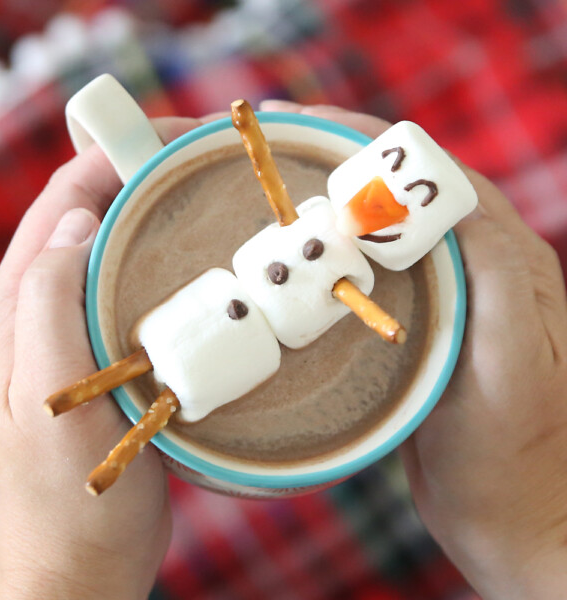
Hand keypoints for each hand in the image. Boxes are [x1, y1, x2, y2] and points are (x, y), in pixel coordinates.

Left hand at [0, 117, 202, 599]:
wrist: (87, 555)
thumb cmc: (69, 490)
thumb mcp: (48, 398)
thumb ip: (46, 307)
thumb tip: (72, 224)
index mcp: (20, 305)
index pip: (63, 203)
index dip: (111, 158)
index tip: (171, 140)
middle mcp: (45, 306)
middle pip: (90, 214)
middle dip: (139, 175)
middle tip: (202, 161)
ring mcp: (80, 328)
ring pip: (116, 247)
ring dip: (155, 213)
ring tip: (207, 197)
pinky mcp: (113, 350)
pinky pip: (136, 287)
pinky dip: (165, 259)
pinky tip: (199, 263)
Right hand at [261, 101, 566, 598]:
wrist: (506, 509)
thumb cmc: (513, 450)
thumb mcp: (513, 364)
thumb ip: (496, 282)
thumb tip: (456, 208)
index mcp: (503, 261)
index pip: (438, 175)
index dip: (375, 141)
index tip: (310, 125)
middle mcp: (473, 266)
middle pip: (402, 190)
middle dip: (342, 159)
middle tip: (277, 146)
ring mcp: (441, 294)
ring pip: (381, 228)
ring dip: (332, 201)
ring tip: (275, 188)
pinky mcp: (414, 324)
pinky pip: (370, 270)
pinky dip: (332, 250)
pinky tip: (298, 254)